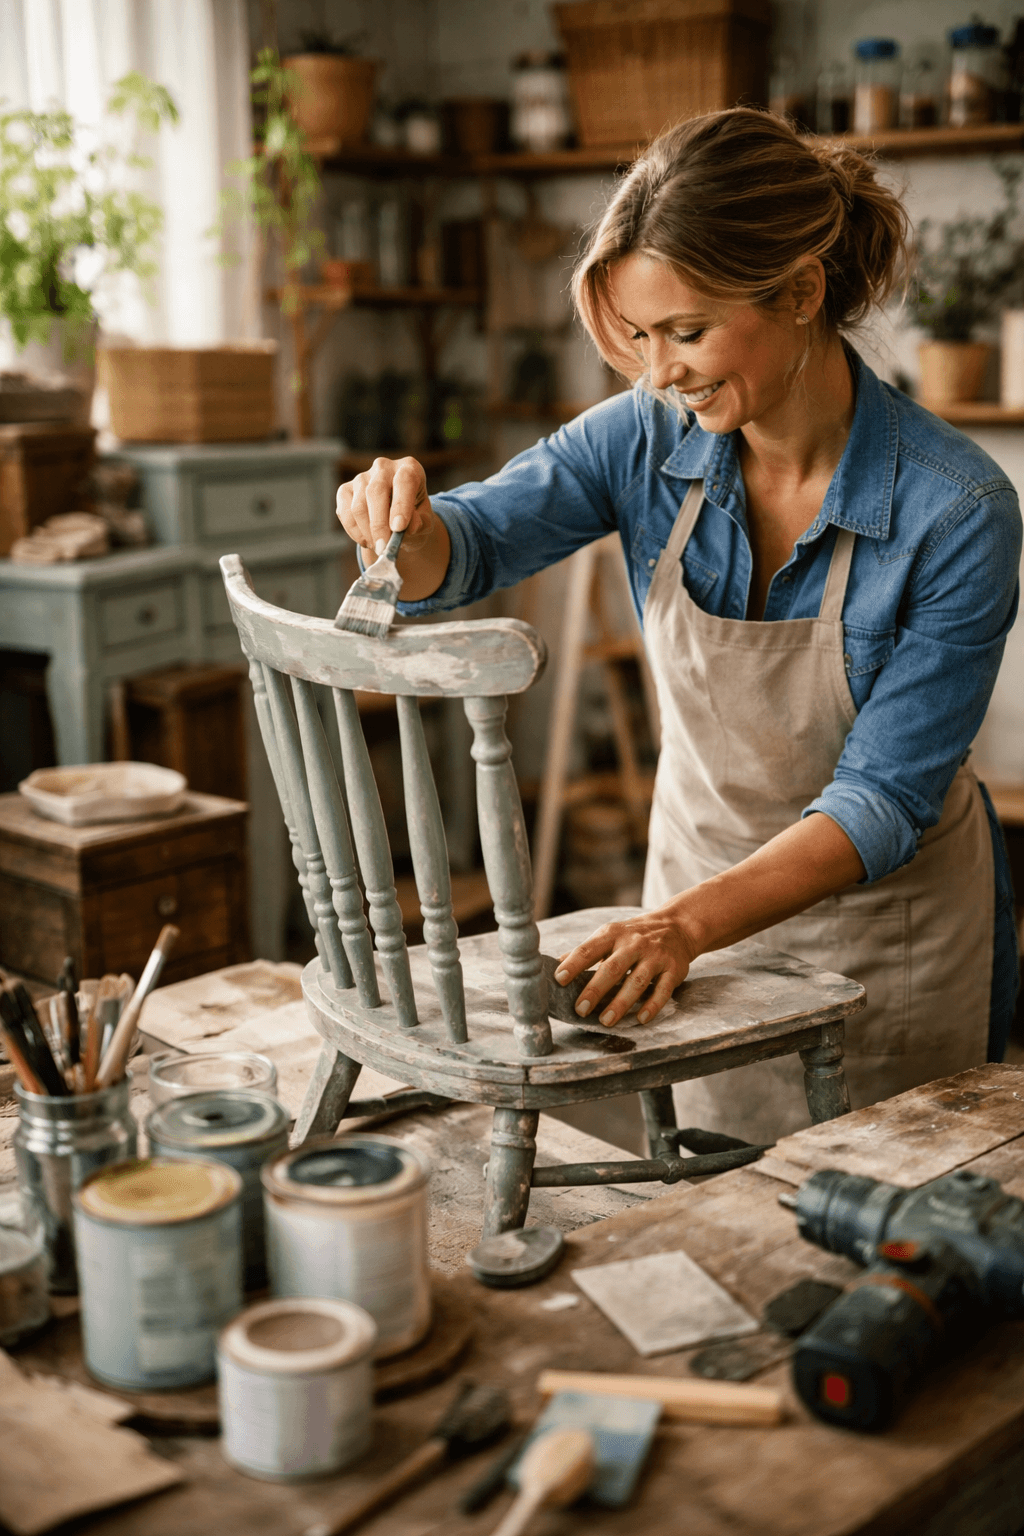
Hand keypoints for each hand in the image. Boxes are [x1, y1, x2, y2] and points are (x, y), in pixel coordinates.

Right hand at [336, 455, 434, 555]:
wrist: (397, 518)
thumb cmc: (414, 517)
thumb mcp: (425, 522)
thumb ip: (421, 523)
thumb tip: (409, 527)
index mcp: (409, 469)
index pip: (404, 481)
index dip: (401, 505)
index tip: (399, 528)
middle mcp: (384, 467)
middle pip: (376, 492)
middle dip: (379, 524)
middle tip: (383, 547)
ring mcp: (362, 477)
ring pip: (358, 505)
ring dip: (367, 531)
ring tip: (378, 546)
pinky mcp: (345, 489)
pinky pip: (344, 511)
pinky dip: (354, 531)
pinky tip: (366, 541)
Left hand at [553, 907, 695, 1027]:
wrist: (676, 926)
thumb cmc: (634, 935)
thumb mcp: (610, 935)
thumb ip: (586, 951)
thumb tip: (555, 965)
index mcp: (613, 934)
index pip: (589, 949)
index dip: (573, 964)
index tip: (559, 980)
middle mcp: (634, 944)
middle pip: (612, 968)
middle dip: (595, 989)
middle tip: (580, 1009)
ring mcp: (655, 957)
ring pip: (637, 981)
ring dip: (620, 1003)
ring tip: (605, 1020)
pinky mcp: (673, 970)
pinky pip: (662, 990)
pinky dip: (652, 1005)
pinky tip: (640, 1018)